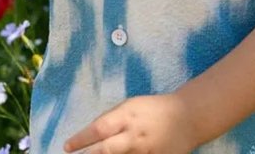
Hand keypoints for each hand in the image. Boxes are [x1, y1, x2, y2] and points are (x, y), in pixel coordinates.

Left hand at [63, 94, 195, 153]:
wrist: (187, 118)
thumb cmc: (154, 108)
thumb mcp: (132, 105)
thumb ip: (113, 119)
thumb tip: (93, 135)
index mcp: (128, 115)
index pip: (99, 128)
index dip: (81, 139)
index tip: (67, 146)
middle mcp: (135, 136)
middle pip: (106, 150)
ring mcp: (145, 153)